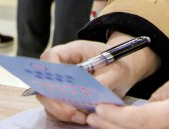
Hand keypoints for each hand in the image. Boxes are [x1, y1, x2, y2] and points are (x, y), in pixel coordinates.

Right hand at [37, 37, 157, 125]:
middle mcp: (63, 65)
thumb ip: (101, 82)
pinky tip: (82, 118)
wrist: (124, 69)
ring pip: (48, 97)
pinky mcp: (66, 94)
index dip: (49, 71)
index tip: (59, 88)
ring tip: (80, 117)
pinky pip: (58, 106)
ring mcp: (62, 81)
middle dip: (54, 99)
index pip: (51, 56)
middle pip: (45, 81)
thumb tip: (87, 96)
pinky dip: (66, 115)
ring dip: (60, 110)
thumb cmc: (118, 64)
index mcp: (73, 51)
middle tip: (71, 112)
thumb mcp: (116, 71)